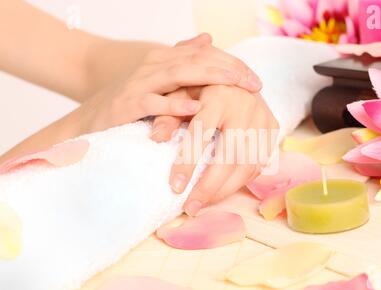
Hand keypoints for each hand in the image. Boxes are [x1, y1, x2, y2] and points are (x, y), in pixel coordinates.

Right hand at [75, 34, 261, 135]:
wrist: (87, 121)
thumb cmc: (127, 103)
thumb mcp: (158, 79)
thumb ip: (182, 59)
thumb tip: (208, 40)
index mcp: (163, 61)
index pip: (204, 56)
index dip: (231, 64)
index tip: (255, 79)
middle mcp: (153, 67)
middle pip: (197, 60)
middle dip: (228, 70)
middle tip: (255, 83)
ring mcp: (139, 85)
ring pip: (179, 74)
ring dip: (210, 77)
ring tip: (237, 84)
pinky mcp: (127, 105)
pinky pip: (154, 102)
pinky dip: (175, 104)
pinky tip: (196, 107)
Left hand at [151, 85, 279, 215]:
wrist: (239, 76)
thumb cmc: (204, 87)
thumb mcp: (181, 94)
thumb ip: (168, 114)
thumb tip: (156, 137)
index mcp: (219, 95)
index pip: (201, 133)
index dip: (188, 162)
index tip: (174, 186)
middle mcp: (245, 107)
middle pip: (229, 156)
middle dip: (208, 186)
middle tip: (190, 207)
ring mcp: (263, 119)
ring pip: (247, 164)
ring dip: (224, 190)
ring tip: (204, 204)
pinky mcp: (273, 129)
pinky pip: (259, 163)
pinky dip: (240, 182)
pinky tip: (222, 190)